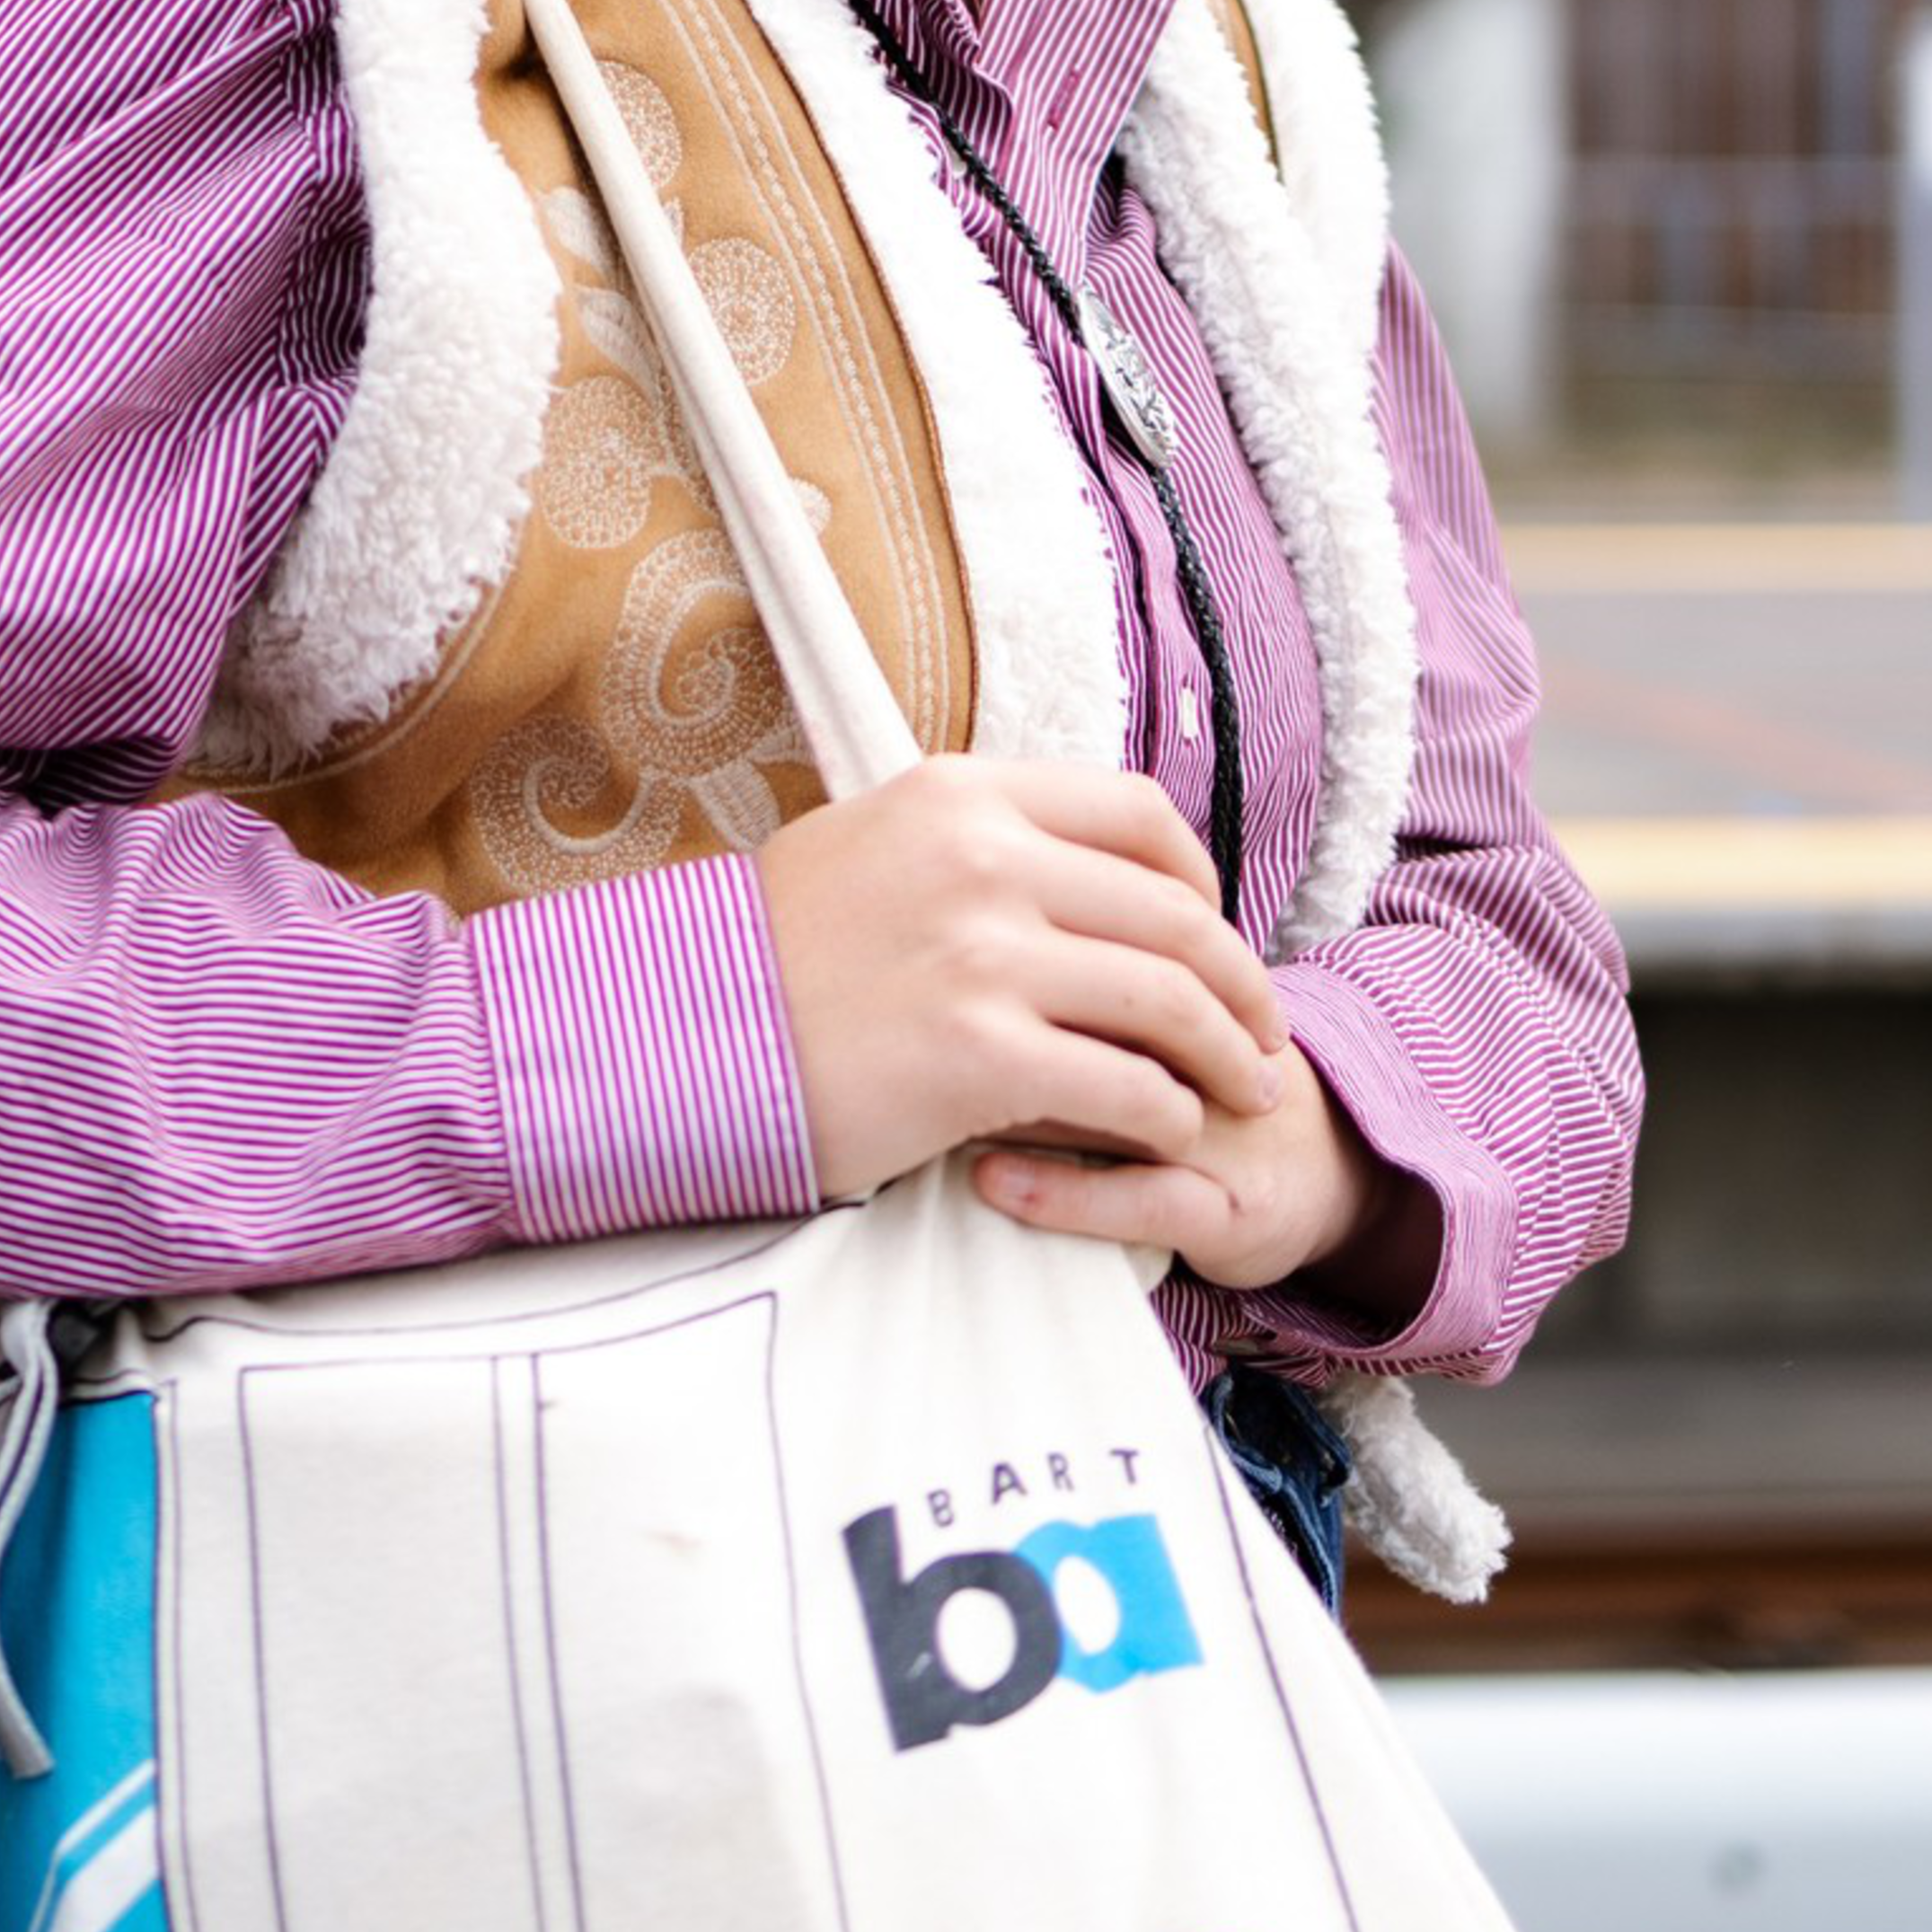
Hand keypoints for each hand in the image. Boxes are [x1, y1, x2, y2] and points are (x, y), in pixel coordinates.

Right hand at [753, 753, 1432, 1308]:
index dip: (1200, 880)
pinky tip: (1165, 1136)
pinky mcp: (978, 1055)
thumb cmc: (768, 962)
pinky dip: (1164, 1116)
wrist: (670, 1036)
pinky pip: (1123, 1086)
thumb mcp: (870, 847)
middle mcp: (982, 859)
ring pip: (1169, 999)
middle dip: (1241, 984)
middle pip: (1175, 914)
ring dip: (1227, 1054)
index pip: (1138, 815)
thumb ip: (970, 845)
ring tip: (1243, 1093)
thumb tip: (1070, 876)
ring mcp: (982, 955)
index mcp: (961, 795)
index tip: (1213, 933)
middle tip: (1262, 1035)